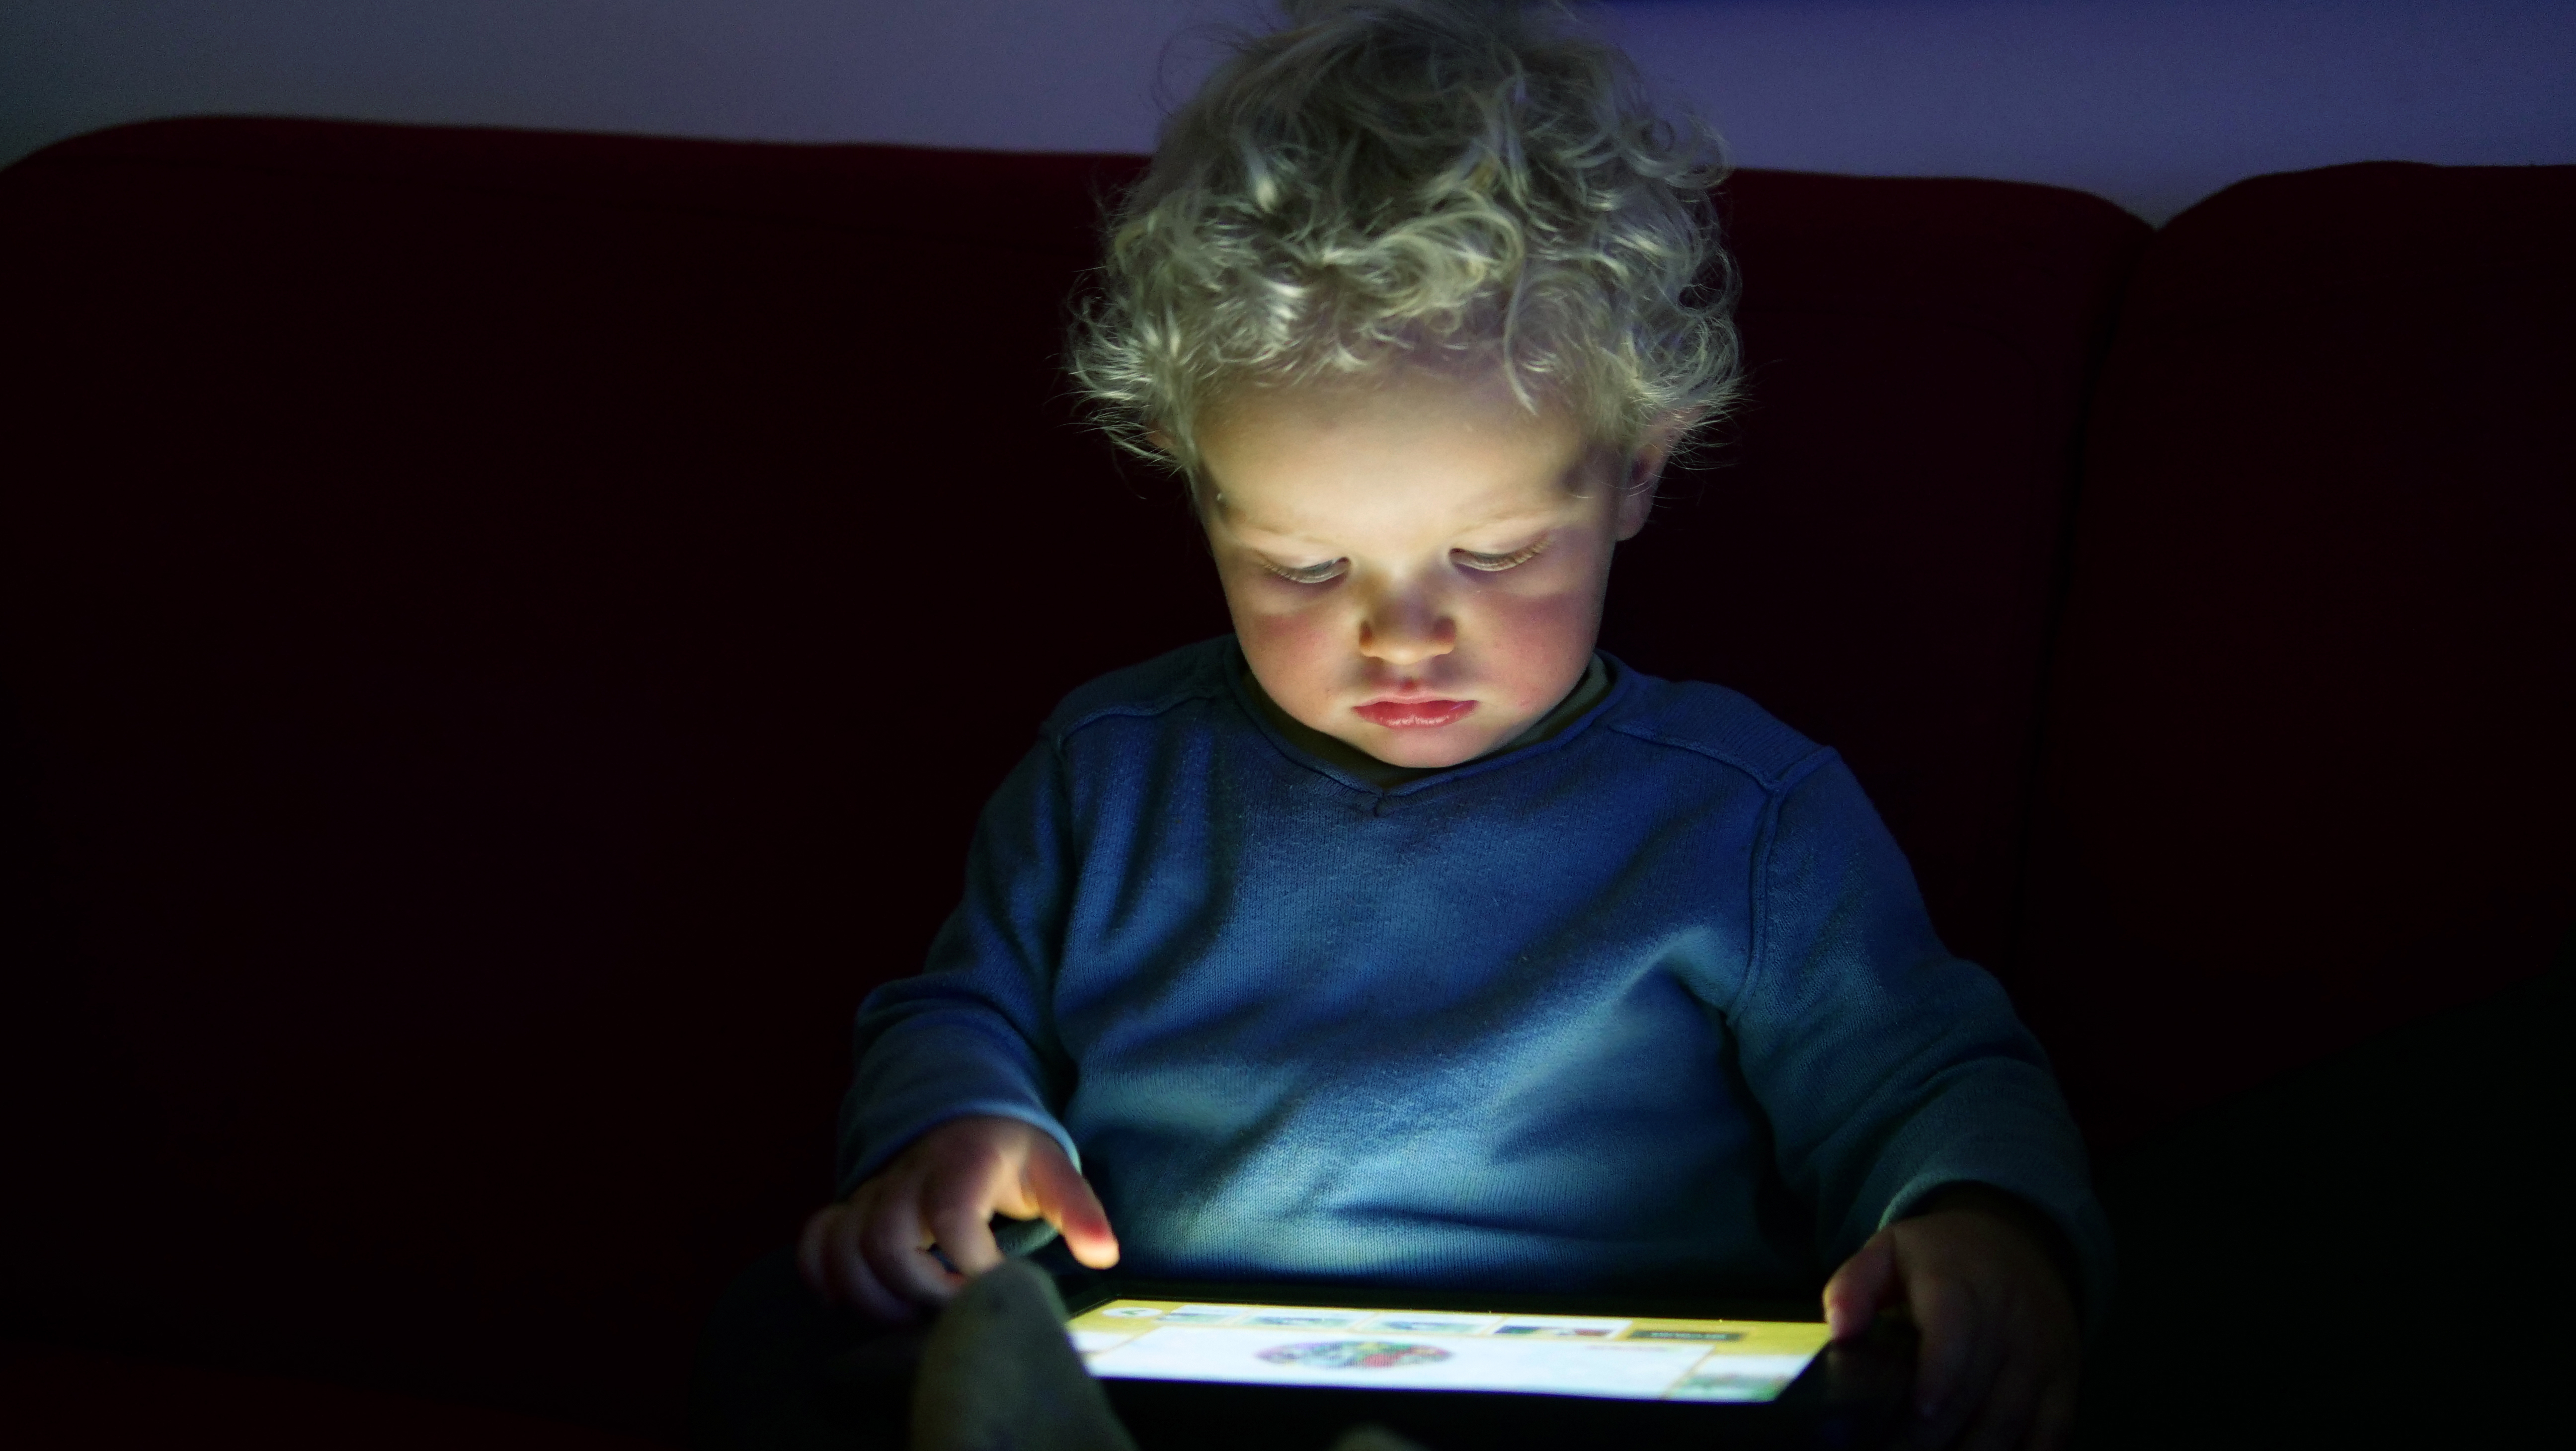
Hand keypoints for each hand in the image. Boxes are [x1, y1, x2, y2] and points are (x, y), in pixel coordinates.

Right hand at [798, 1115, 1120, 1323]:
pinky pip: (817, 1244)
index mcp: (961, 1164)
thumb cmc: (1008, 1153)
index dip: (972, 1262)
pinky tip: (865, 1302)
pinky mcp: (851, 1211)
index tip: (1000, 1285)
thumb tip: (1103, 1252)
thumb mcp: (1051, 1170)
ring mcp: (872, 1195)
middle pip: (885, 1242)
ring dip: (873, 1297)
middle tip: (954, 1311)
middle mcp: (907, 1178)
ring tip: (916, 1316)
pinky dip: (828, 1279)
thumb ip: (1077, 1209)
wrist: (961, 1116)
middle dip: (917, 1291)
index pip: (951, 1215)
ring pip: (845, 1250)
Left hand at [1822, 1186, 2080, 1450]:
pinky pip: (2053, 1432)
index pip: (1955, 1327)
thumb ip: (1854, 1286)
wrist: (2020, 1241)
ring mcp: (2042, 1353)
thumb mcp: (1889, 1250)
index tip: (1921, 1408)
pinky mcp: (2065, 1380)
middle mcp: (2009, 1318)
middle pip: (1976, 1389)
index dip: (1941, 1370)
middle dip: (1933, 1435)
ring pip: (2012, 1418)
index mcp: (1960, 1280)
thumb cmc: (1940, 1257)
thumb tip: (1840, 1333)